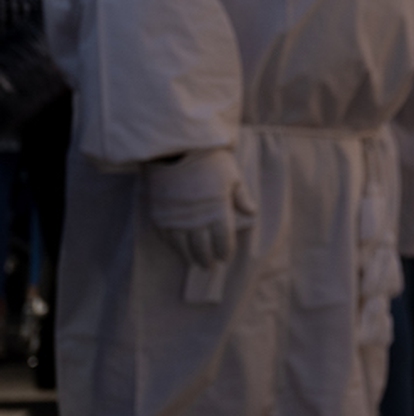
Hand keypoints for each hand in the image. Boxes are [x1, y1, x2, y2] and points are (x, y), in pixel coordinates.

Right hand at [146, 148, 253, 268]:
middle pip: (202, 249)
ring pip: (182, 247)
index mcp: (218, 212)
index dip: (225, 252)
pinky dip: (172, 245)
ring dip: (189, 257)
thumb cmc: (209, 160)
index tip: (226, 257)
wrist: (175, 149)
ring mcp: (175, 220)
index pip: (222, 241)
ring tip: (194, 263)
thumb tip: (252, 213)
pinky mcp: (159, 215)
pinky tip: (177, 248)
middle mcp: (196, 221)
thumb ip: (241, 197)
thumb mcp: (232, 176)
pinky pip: (165, 237)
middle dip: (207, 260)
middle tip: (210, 266)